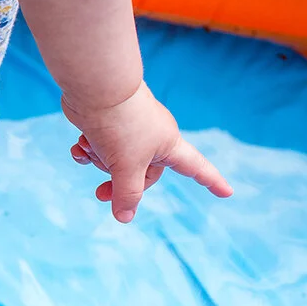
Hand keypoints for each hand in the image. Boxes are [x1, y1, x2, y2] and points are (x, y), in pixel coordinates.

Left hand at [63, 83, 232, 221]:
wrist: (95, 88)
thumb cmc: (120, 125)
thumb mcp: (126, 167)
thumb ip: (127, 194)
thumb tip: (124, 218)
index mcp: (169, 145)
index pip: (196, 168)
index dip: (211, 181)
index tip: (228, 193)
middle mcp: (153, 137)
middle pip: (141, 174)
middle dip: (118, 182)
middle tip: (100, 193)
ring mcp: (130, 130)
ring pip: (115, 162)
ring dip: (98, 160)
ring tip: (92, 148)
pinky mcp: (109, 124)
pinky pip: (100, 147)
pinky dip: (88, 150)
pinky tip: (78, 146)